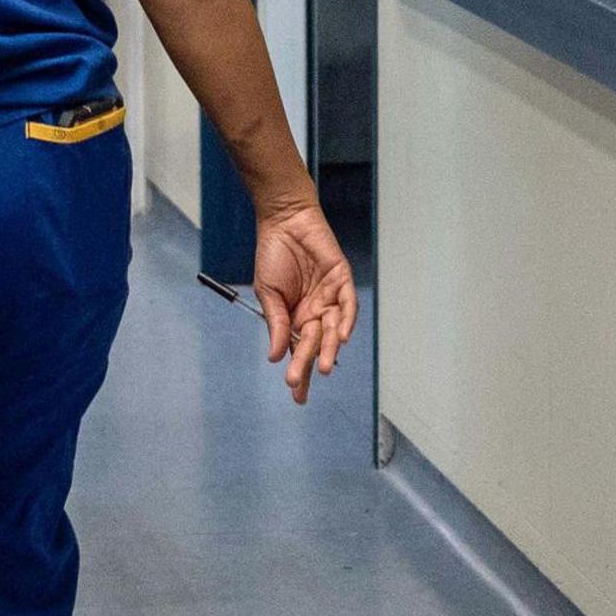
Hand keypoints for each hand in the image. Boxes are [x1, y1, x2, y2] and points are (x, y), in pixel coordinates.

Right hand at [251, 199, 359, 404]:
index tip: (296, 395)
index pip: (299, 350)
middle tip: (299, 385)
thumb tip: (275, 357)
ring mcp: (330, 297)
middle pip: (315, 344)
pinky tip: (340, 337)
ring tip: (323, 367)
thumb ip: (277, 324)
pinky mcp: (342, 280)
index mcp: (296, 317)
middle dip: (308, 365)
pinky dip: (346, 320)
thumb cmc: (273, 254)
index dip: (299, 372)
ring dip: (329, 349)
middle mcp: (316, 311)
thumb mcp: (267, 293)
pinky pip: (348, 305)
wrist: (283, 221)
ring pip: (333, 330)